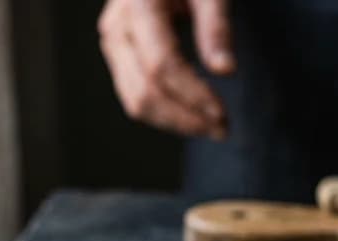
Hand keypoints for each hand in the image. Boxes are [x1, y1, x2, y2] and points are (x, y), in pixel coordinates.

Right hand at [98, 0, 234, 138]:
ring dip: (173, 121)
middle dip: (184, 118)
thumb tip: (225, 71)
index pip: (161, 65)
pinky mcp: (117, 54)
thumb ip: (216, 26)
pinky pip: (133, 94)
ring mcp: (112, 42)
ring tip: (209, 127)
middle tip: (222, 130)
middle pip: (144, 91)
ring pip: (134, 100)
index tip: (222, 114)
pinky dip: (163, 111)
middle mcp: (117, 26)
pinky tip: (191, 114)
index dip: (192, 95)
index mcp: (138, 4)